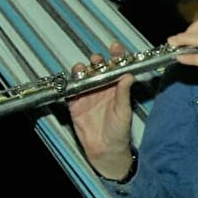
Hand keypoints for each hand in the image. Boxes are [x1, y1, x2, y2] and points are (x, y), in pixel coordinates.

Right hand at [67, 44, 135, 180]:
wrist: (105, 150)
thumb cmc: (119, 132)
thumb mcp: (123, 111)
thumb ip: (123, 94)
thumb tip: (128, 76)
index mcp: (116, 88)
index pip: (116, 68)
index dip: (116, 56)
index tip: (115, 47)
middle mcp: (102, 89)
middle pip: (97, 69)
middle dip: (96, 61)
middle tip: (97, 60)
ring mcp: (87, 95)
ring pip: (82, 77)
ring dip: (81, 71)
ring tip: (82, 69)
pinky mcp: (75, 104)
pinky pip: (70, 91)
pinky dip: (69, 84)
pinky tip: (71, 80)